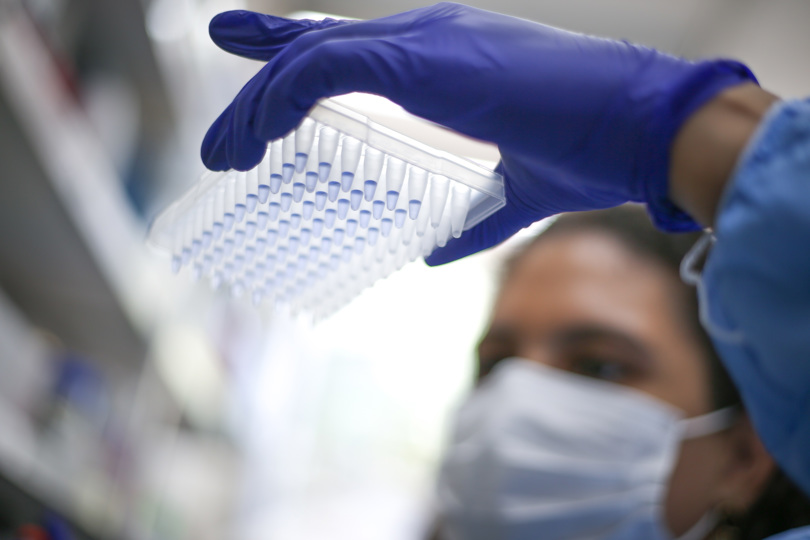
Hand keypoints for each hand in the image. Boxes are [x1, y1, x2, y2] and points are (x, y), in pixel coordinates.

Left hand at [201, 3, 754, 263]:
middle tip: (220, 97)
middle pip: (319, 40)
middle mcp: (426, 36)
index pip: (354, 49)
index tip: (257, 66)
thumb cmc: (587, 150)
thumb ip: (468, 223)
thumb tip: (429, 254)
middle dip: (262, 58)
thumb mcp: (510, 194)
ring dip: (258, 104)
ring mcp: (423, 40)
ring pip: (310, 55)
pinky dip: (282, 99)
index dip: (300, 52)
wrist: (637, 128)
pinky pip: (325, 67)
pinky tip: (256, 138)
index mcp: (446, 60)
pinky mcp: (423, 58)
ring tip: (223, 153)